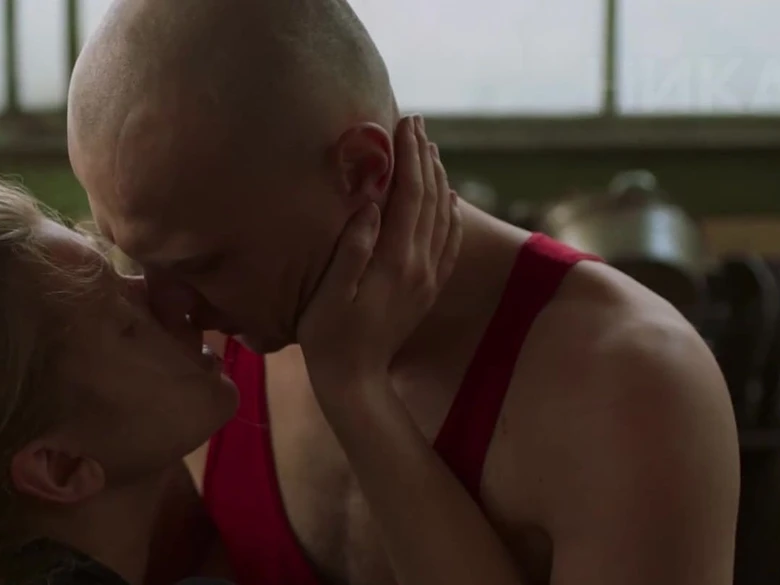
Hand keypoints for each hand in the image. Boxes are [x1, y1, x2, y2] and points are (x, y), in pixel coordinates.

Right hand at [297, 116, 461, 395]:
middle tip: (417, 123)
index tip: (404, 123)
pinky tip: (448, 199)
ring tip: (430, 149)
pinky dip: (450, 214)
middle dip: (424, 157)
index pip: (408, 195)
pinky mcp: (427, 289)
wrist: (355, 381)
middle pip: (430, 198)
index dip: (408, 156)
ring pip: (443, 216)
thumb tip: (371, 207)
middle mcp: (420, 265)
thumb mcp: (329, 294)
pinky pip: (448, 243)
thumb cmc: (329, 336)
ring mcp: (427, 278)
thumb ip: (351, 250)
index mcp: (395, 261)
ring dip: (438, 178)